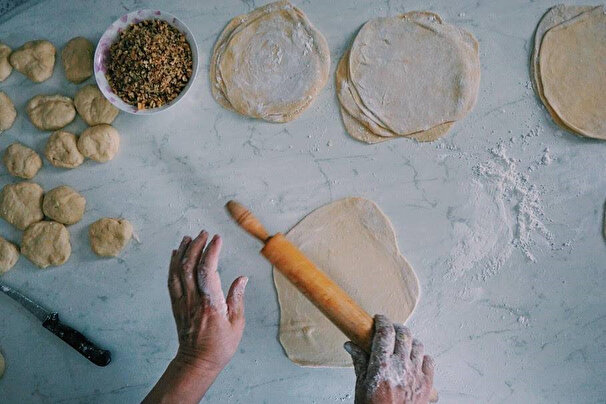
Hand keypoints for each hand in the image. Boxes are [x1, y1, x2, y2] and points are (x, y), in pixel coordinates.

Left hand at [144, 231, 247, 403]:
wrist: (197, 362)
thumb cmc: (220, 346)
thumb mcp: (237, 323)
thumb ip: (237, 298)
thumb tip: (242, 278)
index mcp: (211, 303)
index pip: (208, 271)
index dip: (211, 251)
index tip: (218, 238)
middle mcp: (194, 300)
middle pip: (190, 266)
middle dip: (196, 245)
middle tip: (204, 233)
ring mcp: (182, 302)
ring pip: (178, 271)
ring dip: (184, 251)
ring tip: (190, 237)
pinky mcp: (176, 305)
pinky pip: (172, 280)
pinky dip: (173, 264)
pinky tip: (176, 254)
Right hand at [344, 315, 434, 403]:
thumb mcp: (361, 387)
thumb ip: (360, 362)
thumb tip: (351, 345)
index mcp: (382, 366)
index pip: (385, 332)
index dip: (382, 321)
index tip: (379, 319)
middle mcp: (401, 367)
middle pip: (404, 334)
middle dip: (396, 328)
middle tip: (389, 330)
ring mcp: (416, 375)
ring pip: (418, 345)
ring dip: (409, 342)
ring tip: (401, 345)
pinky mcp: (428, 385)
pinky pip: (429, 361)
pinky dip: (422, 357)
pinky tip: (414, 361)